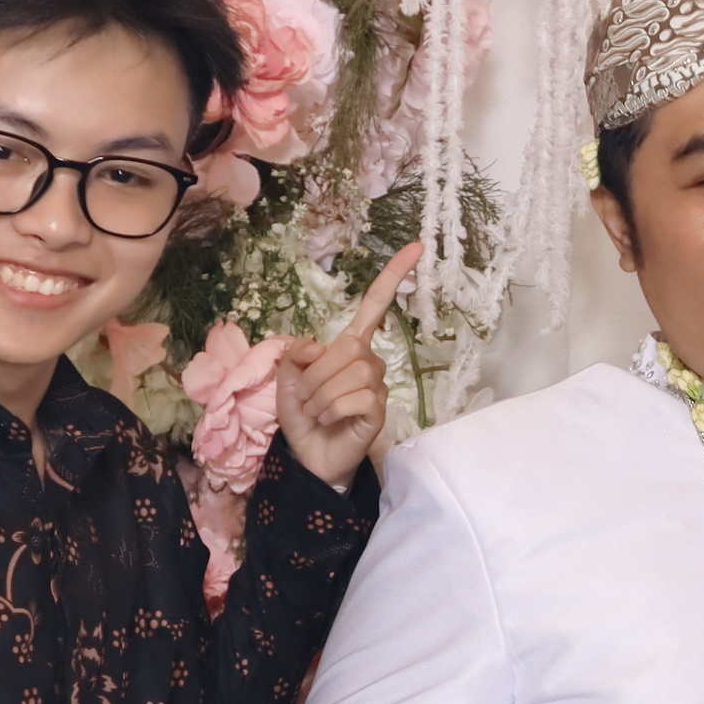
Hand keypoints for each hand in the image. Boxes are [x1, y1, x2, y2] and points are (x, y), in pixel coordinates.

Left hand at [274, 243, 421, 491]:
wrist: (307, 455)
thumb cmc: (302, 415)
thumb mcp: (287, 377)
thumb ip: (297, 352)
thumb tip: (318, 344)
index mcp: (348, 345)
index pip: (375, 304)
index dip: (393, 276)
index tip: (416, 247)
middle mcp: (368, 360)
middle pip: (350, 346)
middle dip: (317, 373)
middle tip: (306, 396)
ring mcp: (377, 385)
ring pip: (353, 372)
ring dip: (322, 395)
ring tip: (317, 411)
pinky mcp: (379, 409)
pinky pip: (360, 397)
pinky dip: (334, 409)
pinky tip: (330, 420)